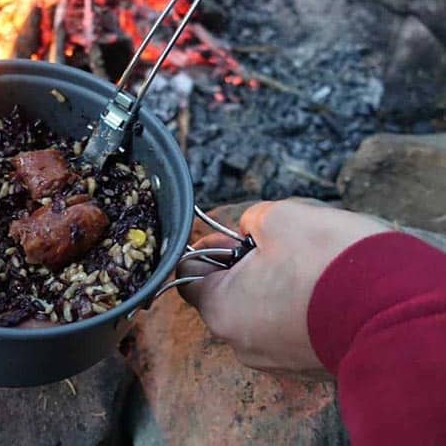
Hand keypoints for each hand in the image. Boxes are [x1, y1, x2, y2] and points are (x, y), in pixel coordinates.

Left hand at [178, 199, 389, 375]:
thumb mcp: (278, 217)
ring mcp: (277, 361)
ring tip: (312, 268)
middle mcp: (241, 344)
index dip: (208, 248)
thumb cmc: (328, 262)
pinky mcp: (310, 367)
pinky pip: (293, 330)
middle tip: (280, 246)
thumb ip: (250, 221)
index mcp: (221, 309)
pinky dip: (303, 310)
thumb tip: (249, 229)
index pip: (190, 275)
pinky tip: (328, 291)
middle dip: (248, 268)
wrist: (394, 312)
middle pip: (229, 296)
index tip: (234, 236)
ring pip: (264, 313)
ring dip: (279, 288)